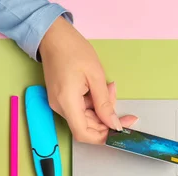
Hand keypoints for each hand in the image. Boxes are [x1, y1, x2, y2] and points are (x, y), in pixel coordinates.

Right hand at [38, 17, 136, 142]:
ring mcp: (60, 103)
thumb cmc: (73, 50)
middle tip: (123, 107)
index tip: (120, 130)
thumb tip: (113, 124)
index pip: (83, 134)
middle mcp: (60, 107)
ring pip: (87, 117)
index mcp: (66, 102)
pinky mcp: (62, 99)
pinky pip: (82, 108)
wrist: (53, 36)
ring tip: (109, 87)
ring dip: (103, 108)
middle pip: (88, 126)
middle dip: (108, 119)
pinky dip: (95, 102)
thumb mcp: (95, 76)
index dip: (103, 137)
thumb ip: (105, 103)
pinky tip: (101, 88)